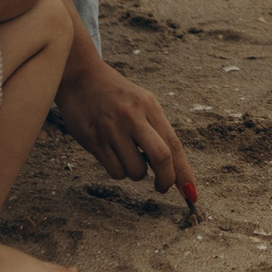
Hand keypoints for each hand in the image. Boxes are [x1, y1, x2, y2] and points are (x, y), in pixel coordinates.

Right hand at [56, 58, 200, 201]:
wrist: (79, 78)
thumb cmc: (116, 94)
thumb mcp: (141, 103)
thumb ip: (157, 131)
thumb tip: (172, 169)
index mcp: (149, 106)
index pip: (173, 144)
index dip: (184, 172)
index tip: (191, 193)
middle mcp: (132, 117)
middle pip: (161, 158)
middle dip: (166, 180)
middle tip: (162, 188)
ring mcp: (112, 129)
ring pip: (135, 171)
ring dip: (137, 173)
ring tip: (129, 156)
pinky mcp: (93, 140)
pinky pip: (115, 171)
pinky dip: (119, 171)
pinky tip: (113, 155)